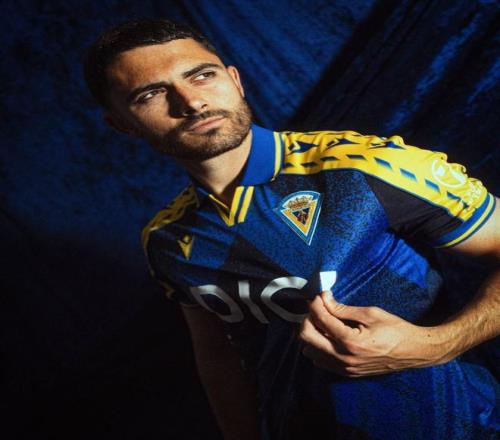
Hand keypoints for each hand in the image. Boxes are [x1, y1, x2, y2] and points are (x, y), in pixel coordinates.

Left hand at [299, 292, 450, 376]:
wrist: (414, 352)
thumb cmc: (396, 330)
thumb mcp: (370, 313)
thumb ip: (343, 308)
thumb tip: (325, 299)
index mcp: (350, 341)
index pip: (320, 320)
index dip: (316, 303)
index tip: (321, 296)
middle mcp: (344, 358)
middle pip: (307, 337)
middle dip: (308, 318)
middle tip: (319, 308)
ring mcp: (345, 368)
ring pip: (310, 350)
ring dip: (311, 333)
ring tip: (323, 322)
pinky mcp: (347, 373)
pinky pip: (320, 361)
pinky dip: (318, 347)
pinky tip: (328, 336)